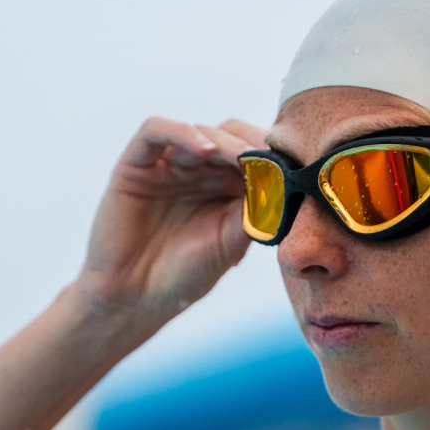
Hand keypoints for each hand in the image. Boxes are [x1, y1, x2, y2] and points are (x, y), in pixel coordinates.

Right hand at [79, 116, 265, 325]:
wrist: (136, 299)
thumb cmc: (185, 275)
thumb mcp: (231, 242)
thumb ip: (255, 211)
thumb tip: (285, 182)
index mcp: (227, 187)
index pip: (254, 154)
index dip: (273, 154)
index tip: (293, 165)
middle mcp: (199, 171)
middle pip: (231, 136)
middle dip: (253, 144)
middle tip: (270, 158)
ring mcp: (168, 164)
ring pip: (201, 132)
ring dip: (225, 141)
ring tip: (244, 157)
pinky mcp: (137, 163)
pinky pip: (155, 130)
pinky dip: (182, 132)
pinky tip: (204, 149)